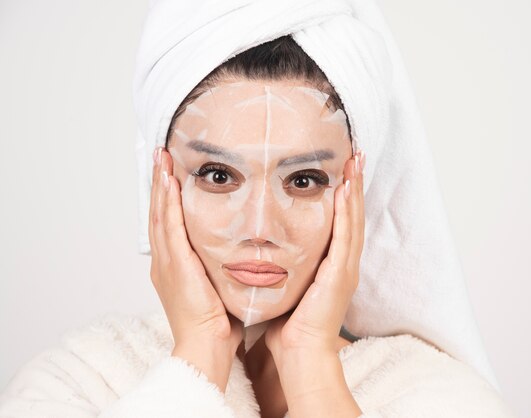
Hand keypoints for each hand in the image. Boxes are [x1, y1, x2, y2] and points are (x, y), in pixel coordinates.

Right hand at [149, 147, 242, 390]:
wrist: (206, 347)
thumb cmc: (218, 323)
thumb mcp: (219, 286)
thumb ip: (222, 265)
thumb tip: (242, 250)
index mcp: (174, 267)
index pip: (169, 223)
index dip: (168, 197)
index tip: (171, 173)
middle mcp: (165, 262)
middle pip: (159, 213)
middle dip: (160, 183)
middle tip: (161, 156)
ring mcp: (167, 263)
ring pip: (160, 215)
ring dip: (161, 185)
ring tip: (162, 159)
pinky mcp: (175, 265)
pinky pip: (170, 227)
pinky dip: (168, 203)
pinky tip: (170, 182)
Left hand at [264, 149, 365, 417]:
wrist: (300, 351)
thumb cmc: (291, 322)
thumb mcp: (290, 284)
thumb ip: (286, 263)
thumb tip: (264, 247)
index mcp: (333, 264)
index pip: (341, 221)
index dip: (344, 194)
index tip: (342, 168)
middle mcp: (344, 262)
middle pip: (352, 215)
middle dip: (355, 183)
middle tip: (355, 154)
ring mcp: (346, 267)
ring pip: (353, 220)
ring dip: (355, 189)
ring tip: (355, 161)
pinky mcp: (340, 274)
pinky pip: (345, 236)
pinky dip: (347, 212)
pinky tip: (346, 189)